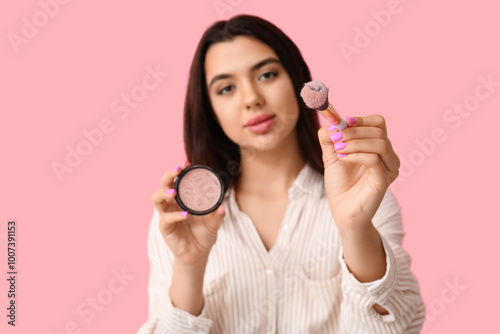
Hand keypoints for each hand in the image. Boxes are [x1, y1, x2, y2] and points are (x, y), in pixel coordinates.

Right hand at [151, 162, 225, 264]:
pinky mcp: (165, 227)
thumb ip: (217, 215)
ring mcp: (166, 214)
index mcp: (183, 198)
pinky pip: (166, 219)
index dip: (180, 171)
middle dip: (169, 175)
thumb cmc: (204, 234)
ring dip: (164, 193)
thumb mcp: (214, 223)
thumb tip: (222, 206)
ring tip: (174, 192)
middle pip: (164, 184)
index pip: (178, 180)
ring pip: (157, 199)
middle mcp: (172, 203)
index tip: (187, 163)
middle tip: (178, 170)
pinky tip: (185, 214)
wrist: (198, 253)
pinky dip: (175, 215)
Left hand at [317, 115, 399, 229]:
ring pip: (379, 143)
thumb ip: (329, 137)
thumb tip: (331, 122)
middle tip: (336, 138)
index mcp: (378, 146)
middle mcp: (388, 155)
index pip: (378, 123)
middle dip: (353, 132)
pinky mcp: (384, 180)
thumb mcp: (331, 154)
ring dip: (355, 143)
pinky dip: (356, 155)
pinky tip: (343, 159)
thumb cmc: (340, 182)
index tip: (342, 122)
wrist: (341, 208)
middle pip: (378, 131)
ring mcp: (389, 168)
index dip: (360, 120)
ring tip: (339, 150)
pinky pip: (374, 159)